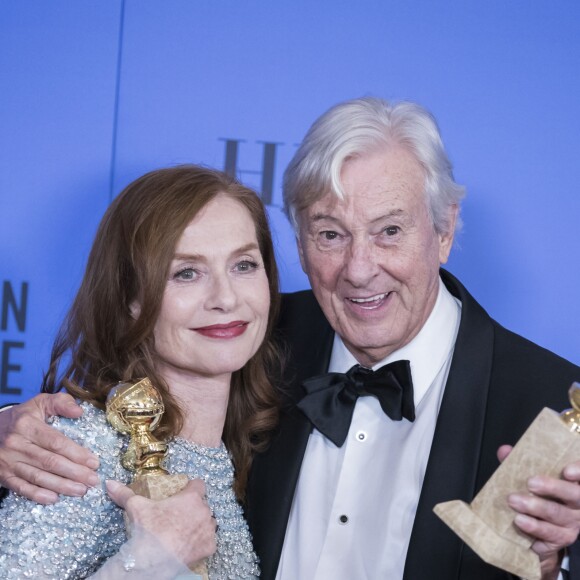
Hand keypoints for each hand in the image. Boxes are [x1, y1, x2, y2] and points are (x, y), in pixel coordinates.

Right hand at [0, 393, 99, 502]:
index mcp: (27, 425)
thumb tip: (80, 412)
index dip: (76, 453)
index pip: (56, 442)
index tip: (94, 462)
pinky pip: (21, 488)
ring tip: (81, 490)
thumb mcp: (40, 402)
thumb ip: (61, 402)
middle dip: (75, 473)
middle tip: (93, 480)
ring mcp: (8, 462)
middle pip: (50, 462)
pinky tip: (54, 498)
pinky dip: (38, 495)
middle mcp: (16, 444)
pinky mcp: (3, 475)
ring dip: (62, 486)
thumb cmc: (22, 416)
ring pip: (38, 477)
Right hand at [106, 479, 216, 567]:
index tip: (183, 494)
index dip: (191, 488)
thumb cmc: (148, 529)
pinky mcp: (210, 546)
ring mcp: (209, 529)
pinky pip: (209, 541)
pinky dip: (201, 543)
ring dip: (200, 524)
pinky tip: (189, 545)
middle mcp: (204, 510)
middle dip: (194, 508)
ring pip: (208, 522)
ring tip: (184, 531)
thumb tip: (109, 483)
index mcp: (191, 497)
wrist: (153, 559)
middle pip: (203, 504)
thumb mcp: (136, 506)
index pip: (199, 484)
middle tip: (178, 517)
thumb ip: (125, 493)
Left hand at [498, 445, 579, 579]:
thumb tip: (504, 451)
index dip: (578, 471)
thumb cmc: (538, 497)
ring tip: (515, 502)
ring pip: (558, 515)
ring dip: (535, 508)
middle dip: (552, 487)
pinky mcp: (560, 540)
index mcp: (573, 484)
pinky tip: (520, 523)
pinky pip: (549, 536)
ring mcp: (571, 524)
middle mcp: (577, 504)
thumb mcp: (531, 478)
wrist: (540, 531)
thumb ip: (519, 464)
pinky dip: (534, 528)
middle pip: (574, 495)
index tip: (566, 471)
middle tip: (531, 483)